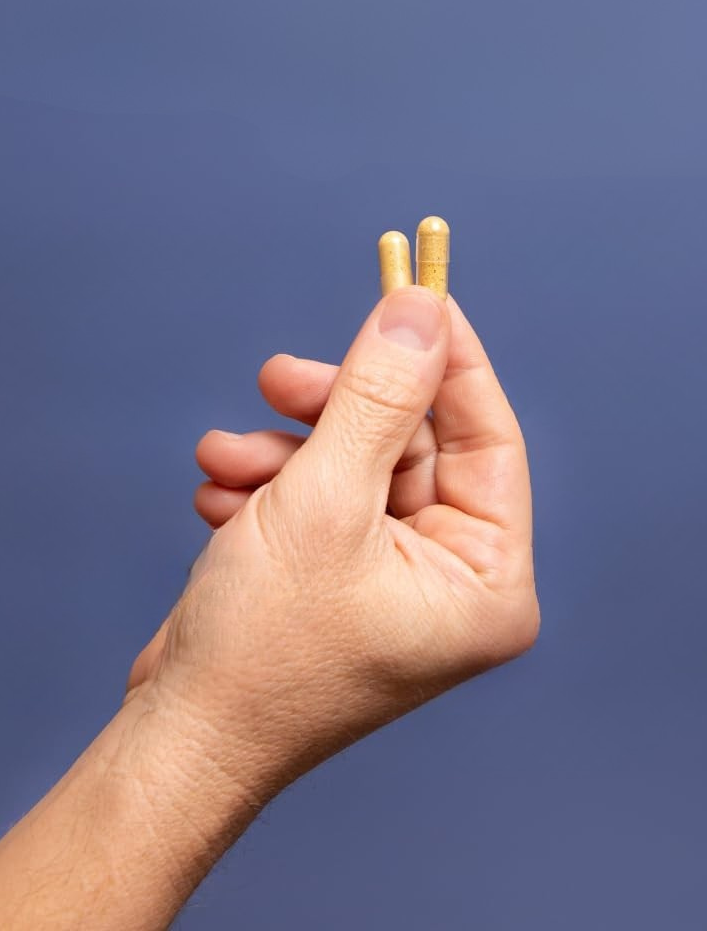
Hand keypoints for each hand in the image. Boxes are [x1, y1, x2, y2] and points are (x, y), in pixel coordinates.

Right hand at [129, 287, 538, 805]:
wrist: (183, 736)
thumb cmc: (263, 650)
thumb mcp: (324, 499)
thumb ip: (377, 396)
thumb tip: (419, 307)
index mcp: (487, 580)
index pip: (487, 438)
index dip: (448, 361)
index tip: (413, 291)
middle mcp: (452, 581)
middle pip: (410, 446)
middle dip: (334, 410)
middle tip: (277, 375)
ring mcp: (395, 578)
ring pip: (354, 466)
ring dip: (283, 453)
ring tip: (224, 461)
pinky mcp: (342, 575)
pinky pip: (322, 500)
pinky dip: (270, 486)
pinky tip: (221, 500)